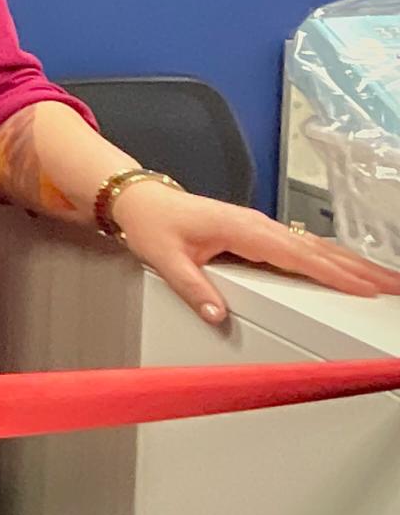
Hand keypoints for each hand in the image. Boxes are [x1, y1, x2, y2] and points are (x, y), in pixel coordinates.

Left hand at [114, 182, 399, 323]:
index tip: (364, 288)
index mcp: (243, 230)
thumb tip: (217, 314)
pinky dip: (332, 257)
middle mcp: (258, 226)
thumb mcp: (166, 258)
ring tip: (385, 280)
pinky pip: (304, 246)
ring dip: (353, 263)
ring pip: (317, 247)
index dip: (334, 274)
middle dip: (361, 269)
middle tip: (394, 287)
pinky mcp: (258, 232)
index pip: (299, 256)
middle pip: (320, 250)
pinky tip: (349, 267)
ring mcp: (261, 227)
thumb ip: (193, 288)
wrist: (140, 200)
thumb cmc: (153, 223)